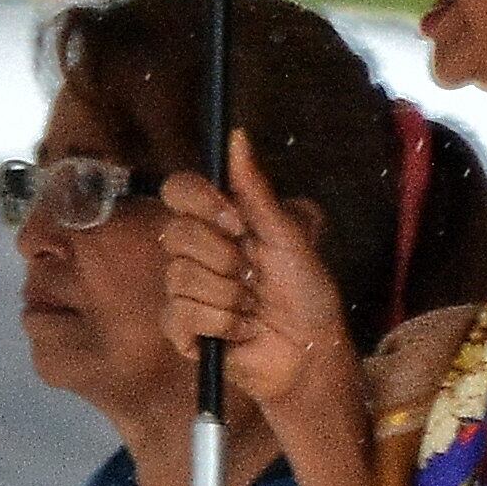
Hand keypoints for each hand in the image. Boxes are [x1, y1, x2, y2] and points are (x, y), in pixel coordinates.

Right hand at [160, 129, 365, 420]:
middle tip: (254, 275)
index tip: (235, 223)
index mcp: (220, 222)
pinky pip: (180, 314)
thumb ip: (256, 190)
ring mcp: (186, 290)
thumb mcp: (288, 236)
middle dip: (224, 259)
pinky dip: (221, 323)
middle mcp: (197, 251)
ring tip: (253, 307)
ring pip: (179, 277)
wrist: (311, 350)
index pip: (179, 191)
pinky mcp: (182, 328)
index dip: (201, 203)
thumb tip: (237, 135)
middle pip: (175, 234)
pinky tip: (242, 330)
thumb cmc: (307, 292)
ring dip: (229, 296)